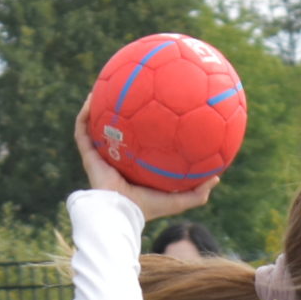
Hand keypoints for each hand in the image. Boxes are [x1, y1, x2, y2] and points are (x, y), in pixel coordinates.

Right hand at [75, 98, 215, 219]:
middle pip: (116, 132)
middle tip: (127, 93)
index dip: (142, 130)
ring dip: (97, 108)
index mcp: (134, 168)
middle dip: (119, 113)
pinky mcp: (89, 155)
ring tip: (103, 87)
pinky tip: (93, 98)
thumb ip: (198, 191)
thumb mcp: (179, 199)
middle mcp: (117, 160)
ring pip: (95, 127)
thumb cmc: (149, 208)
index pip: (138, 145)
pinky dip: (85, 114)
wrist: (122, 213)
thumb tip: (217, 176)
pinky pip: (83, 130)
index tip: (152, 110)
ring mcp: (101, 156)